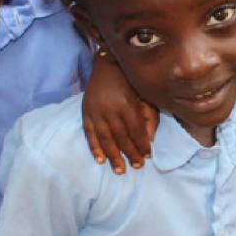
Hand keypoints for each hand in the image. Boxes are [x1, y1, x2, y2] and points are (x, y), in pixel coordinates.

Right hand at [82, 54, 157, 172]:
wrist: (107, 65)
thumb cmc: (130, 82)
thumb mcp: (145, 96)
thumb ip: (149, 117)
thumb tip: (149, 139)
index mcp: (126, 104)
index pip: (136, 130)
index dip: (142, 144)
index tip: (147, 156)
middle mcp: (109, 109)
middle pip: (121, 137)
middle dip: (130, 153)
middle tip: (136, 166)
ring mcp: (95, 112)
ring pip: (105, 138)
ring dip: (113, 156)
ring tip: (119, 170)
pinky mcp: (85, 112)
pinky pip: (89, 134)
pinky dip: (94, 148)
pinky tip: (100, 160)